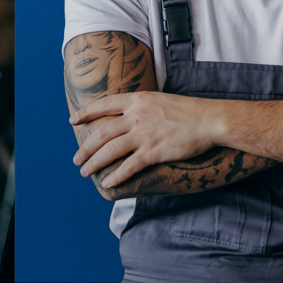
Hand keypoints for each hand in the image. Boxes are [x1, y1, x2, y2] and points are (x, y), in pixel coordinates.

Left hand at [70, 91, 217, 186]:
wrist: (209, 120)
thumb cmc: (189, 111)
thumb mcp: (160, 100)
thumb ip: (142, 107)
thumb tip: (128, 116)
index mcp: (138, 100)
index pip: (104, 104)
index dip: (86, 113)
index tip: (72, 120)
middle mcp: (137, 115)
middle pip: (102, 132)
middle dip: (85, 147)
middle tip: (76, 159)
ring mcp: (144, 134)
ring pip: (109, 150)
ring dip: (94, 163)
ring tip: (85, 172)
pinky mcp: (154, 151)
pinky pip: (129, 166)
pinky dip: (116, 175)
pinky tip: (108, 183)